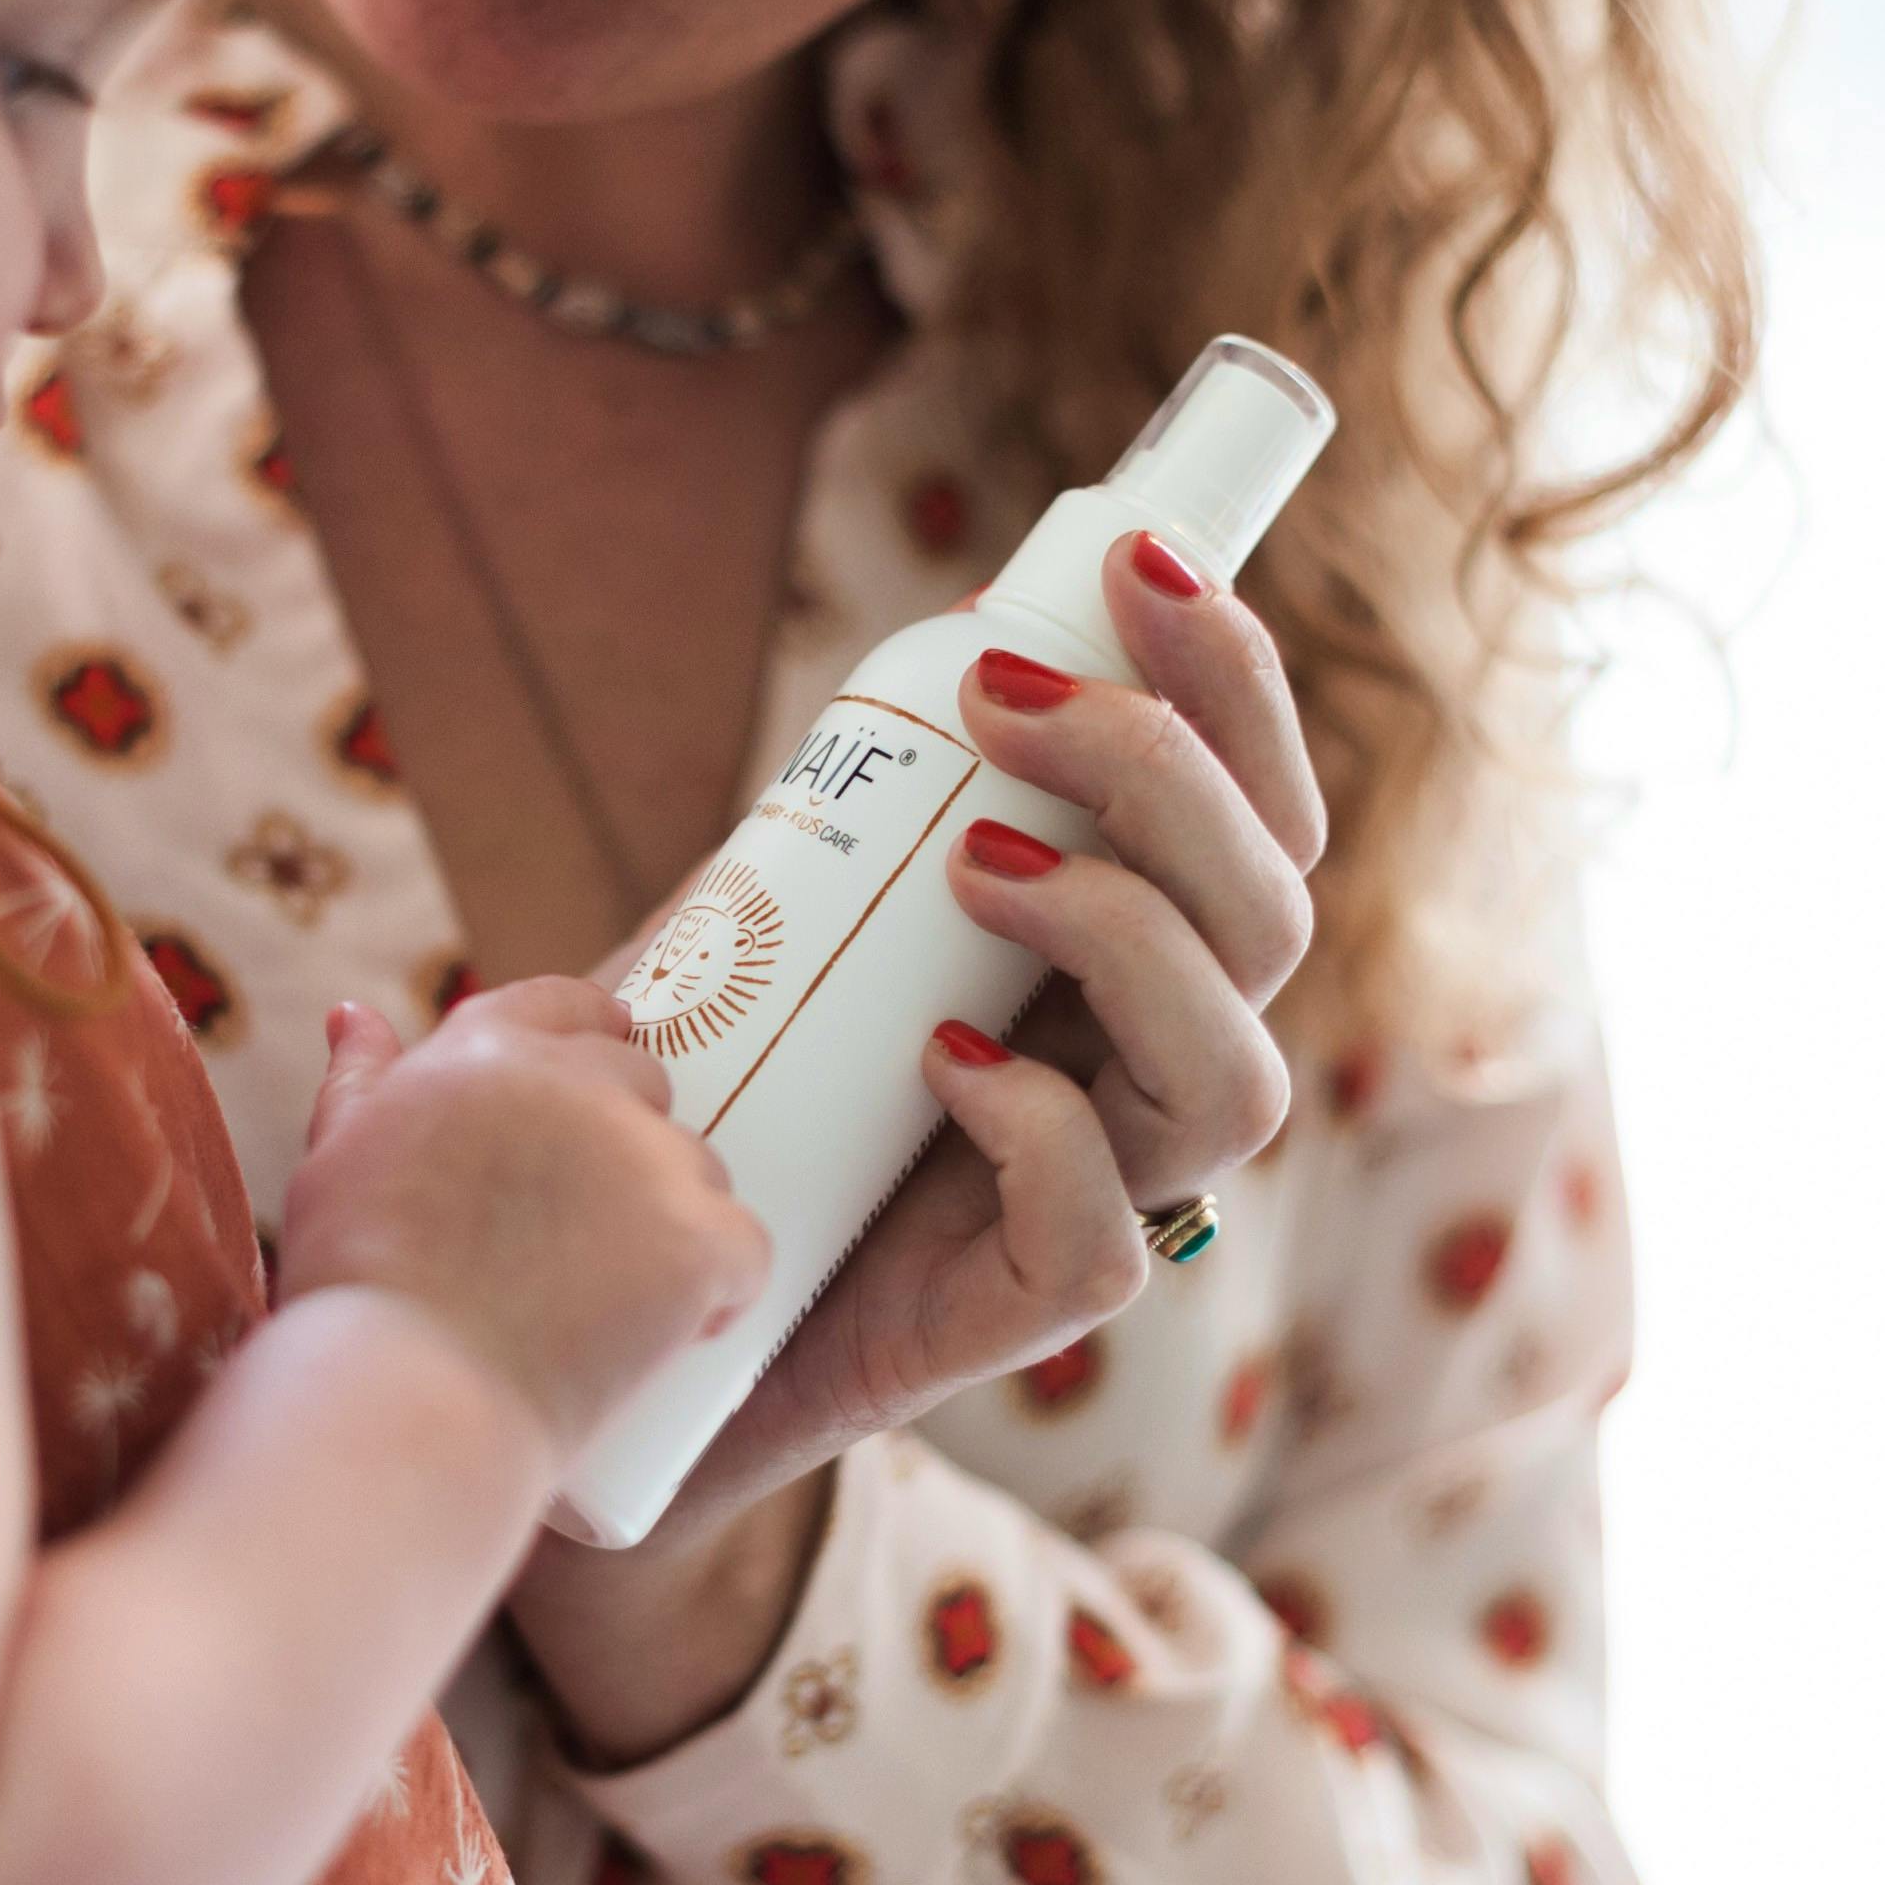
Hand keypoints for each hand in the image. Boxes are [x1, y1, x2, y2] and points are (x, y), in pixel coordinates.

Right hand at [280, 977, 771, 1467]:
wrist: (404, 1400)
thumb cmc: (353, 1293)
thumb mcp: (334, 1161)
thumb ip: (358, 1080)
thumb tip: (352, 1014)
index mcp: (487, 1049)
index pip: (566, 1005)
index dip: (586, 1037)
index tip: (591, 1082)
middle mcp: (576, 1083)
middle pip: (642, 1082)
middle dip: (623, 1143)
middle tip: (585, 1229)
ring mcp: (646, 1159)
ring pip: (695, 1168)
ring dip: (670, 1219)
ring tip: (612, 1301)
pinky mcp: (698, 1238)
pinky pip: (744, 1248)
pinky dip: (720, 1290)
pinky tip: (680, 1332)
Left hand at [575, 529, 1324, 1549]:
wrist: (613, 1324)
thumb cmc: (697, 1103)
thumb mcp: (763, 928)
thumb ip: (840, 830)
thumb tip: (916, 669)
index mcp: (1124, 957)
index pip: (1254, 812)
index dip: (1231, 683)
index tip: (1133, 560)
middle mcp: (1140, 1071)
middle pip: (1271, 915)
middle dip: (1167, 772)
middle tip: (1006, 699)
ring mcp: (1103, 1198)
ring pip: (1233, 1076)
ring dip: (1126, 935)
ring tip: (977, 866)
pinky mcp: (1022, 1316)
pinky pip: (1108, 1238)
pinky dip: (1046, 1132)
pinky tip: (949, 1067)